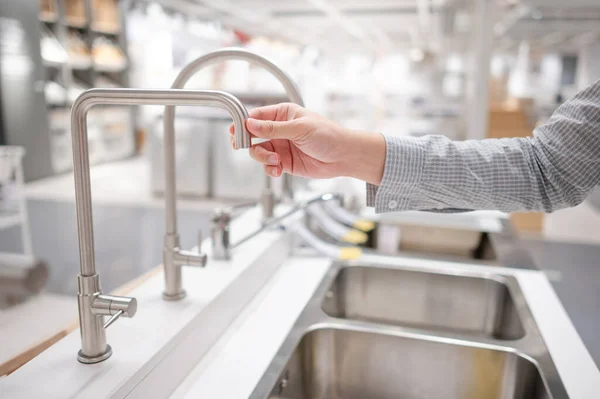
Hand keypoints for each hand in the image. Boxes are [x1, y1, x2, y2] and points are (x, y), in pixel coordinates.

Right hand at [229, 103, 385, 184]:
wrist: (344, 156)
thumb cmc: (328, 136)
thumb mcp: (299, 128)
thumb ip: (273, 128)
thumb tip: (251, 124)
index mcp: (283, 114)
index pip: (257, 116)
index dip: (244, 122)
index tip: (237, 130)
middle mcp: (279, 130)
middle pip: (253, 135)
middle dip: (247, 141)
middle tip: (243, 146)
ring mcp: (281, 147)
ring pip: (259, 152)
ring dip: (262, 158)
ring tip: (275, 160)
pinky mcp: (285, 163)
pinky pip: (268, 166)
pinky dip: (269, 169)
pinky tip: (277, 170)